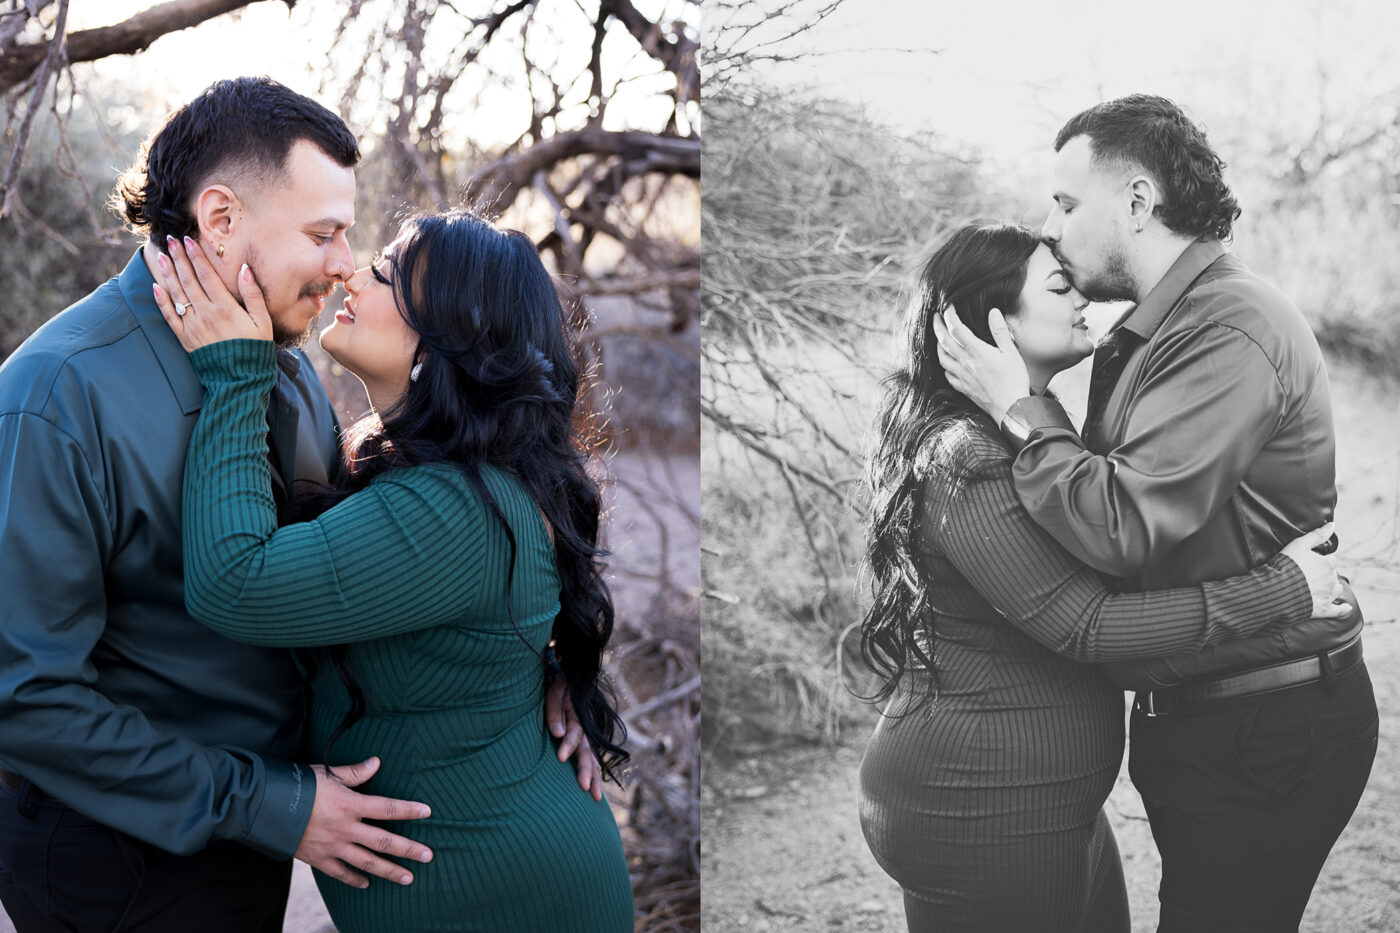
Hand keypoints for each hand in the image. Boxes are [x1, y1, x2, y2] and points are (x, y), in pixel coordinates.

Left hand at [153, 236, 272, 349]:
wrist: (239, 380)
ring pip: (176, 294)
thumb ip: (253, 295)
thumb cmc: (255, 349)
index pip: (206, 275)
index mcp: (225, 307)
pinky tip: (156, 286)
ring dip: (168, 273)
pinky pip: (169, 316)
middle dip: (179, 258)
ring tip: (161, 256)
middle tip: (171, 240)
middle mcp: (205, 314)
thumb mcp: (263, 322)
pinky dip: (161, 300)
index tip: (189, 240)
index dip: (196, 256)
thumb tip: (244, 269)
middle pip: (188, 280)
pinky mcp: (184, 338)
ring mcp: (192, 326)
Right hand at [295, 757, 433, 888]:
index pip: (387, 808)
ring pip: (367, 862)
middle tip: (429, 856)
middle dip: (408, 850)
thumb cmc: (298, 785)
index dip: (409, 810)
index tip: (428, 812)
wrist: (265, 808)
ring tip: (408, 877)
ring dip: (390, 870)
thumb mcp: (328, 773)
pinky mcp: (318, 859)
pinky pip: (341, 873)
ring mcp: (332, 847)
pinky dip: (355, 879)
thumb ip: (355, 772)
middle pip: (383, 841)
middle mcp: (345, 829)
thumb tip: (377, 762)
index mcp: (350, 805)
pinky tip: (368, 883)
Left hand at [546, 678, 602, 801]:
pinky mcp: (583, 740)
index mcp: (577, 715)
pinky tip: (594, 787)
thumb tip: (557, 734)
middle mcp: (585, 728)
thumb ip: (554, 712)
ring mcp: (586, 735)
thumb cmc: (556, 687)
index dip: (568, 745)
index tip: (560, 758)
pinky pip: (591, 758)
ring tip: (596, 797)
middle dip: (586, 770)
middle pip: (587, 751)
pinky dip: (594, 772)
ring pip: (592, 758)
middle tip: (584, 788)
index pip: (574, 733)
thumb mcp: (553, 693)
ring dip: (594, 777)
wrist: (568, 679)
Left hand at [932, 306, 1030, 423]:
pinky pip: (947, 375)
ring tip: (938, 337)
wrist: (1011, 409)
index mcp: (977, 352)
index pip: (957, 329)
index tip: (948, 306)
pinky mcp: (964, 388)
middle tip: (935, 316)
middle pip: (944, 342)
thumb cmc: (1014, 380)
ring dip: (937, 345)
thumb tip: (993, 312)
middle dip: (938, 327)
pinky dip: (944, 365)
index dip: (950, 316)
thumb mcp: (1011, 353)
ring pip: (942, 358)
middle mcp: (966, 363)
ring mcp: (962, 377)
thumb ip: (1000, 332)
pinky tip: (947, 363)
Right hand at [1279, 522, 1349, 619]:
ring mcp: (1328, 595)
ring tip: (1322, 587)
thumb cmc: (1287, 565)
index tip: (1310, 563)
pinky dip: (1343, 609)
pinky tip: (1346, 607)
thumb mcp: (1299, 544)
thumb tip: (1332, 525)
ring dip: (1332, 588)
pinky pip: (1338, 610)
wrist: (1278, 589)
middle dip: (1325, 574)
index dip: (1321, 560)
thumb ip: (1317, 535)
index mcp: (1327, 563)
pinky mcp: (1324, 609)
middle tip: (1311, 575)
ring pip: (1337, 589)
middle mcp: (1331, 579)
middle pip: (1333, 574)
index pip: (1330, 560)